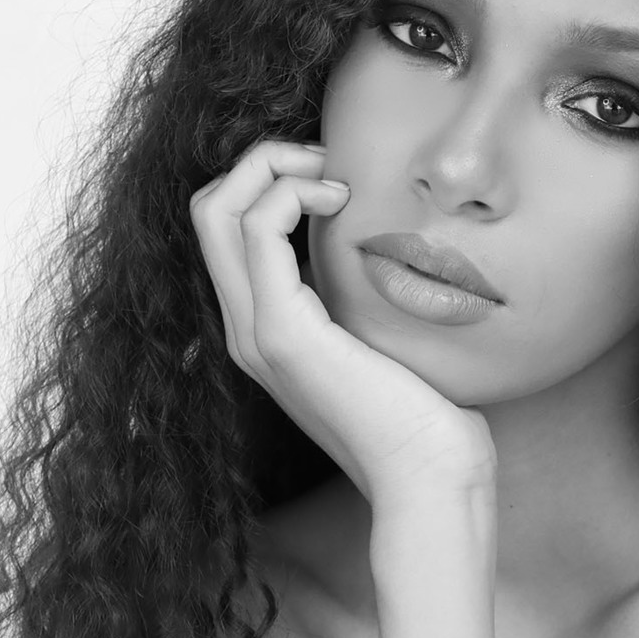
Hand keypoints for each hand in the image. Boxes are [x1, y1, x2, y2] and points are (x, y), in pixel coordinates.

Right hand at [189, 137, 497, 510]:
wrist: (430, 477)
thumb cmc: (428, 417)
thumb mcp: (388, 340)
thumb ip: (369, 299)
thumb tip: (395, 245)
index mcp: (269, 330)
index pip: (228, 230)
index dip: (270, 181)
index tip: (336, 176)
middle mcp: (248, 330)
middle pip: (208, 209)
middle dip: (263, 161)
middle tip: (330, 160)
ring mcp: (258, 332)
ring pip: (217, 209)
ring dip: (274, 166)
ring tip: (336, 176)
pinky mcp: (284, 333)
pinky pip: (256, 231)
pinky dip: (291, 192)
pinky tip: (342, 198)